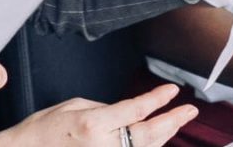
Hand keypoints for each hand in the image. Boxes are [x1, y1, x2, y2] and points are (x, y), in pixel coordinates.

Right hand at [0, 83, 196, 146]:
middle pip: (148, 134)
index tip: (171, 90)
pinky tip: (157, 140)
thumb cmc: (43, 129)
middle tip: (189, 110)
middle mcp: (102, 145)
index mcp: (93, 124)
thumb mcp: (73, 106)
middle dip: (172, 120)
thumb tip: (127, 110)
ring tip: (178, 121)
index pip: (135, 109)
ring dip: (164, 135)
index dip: (157, 99)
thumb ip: (104, 107)